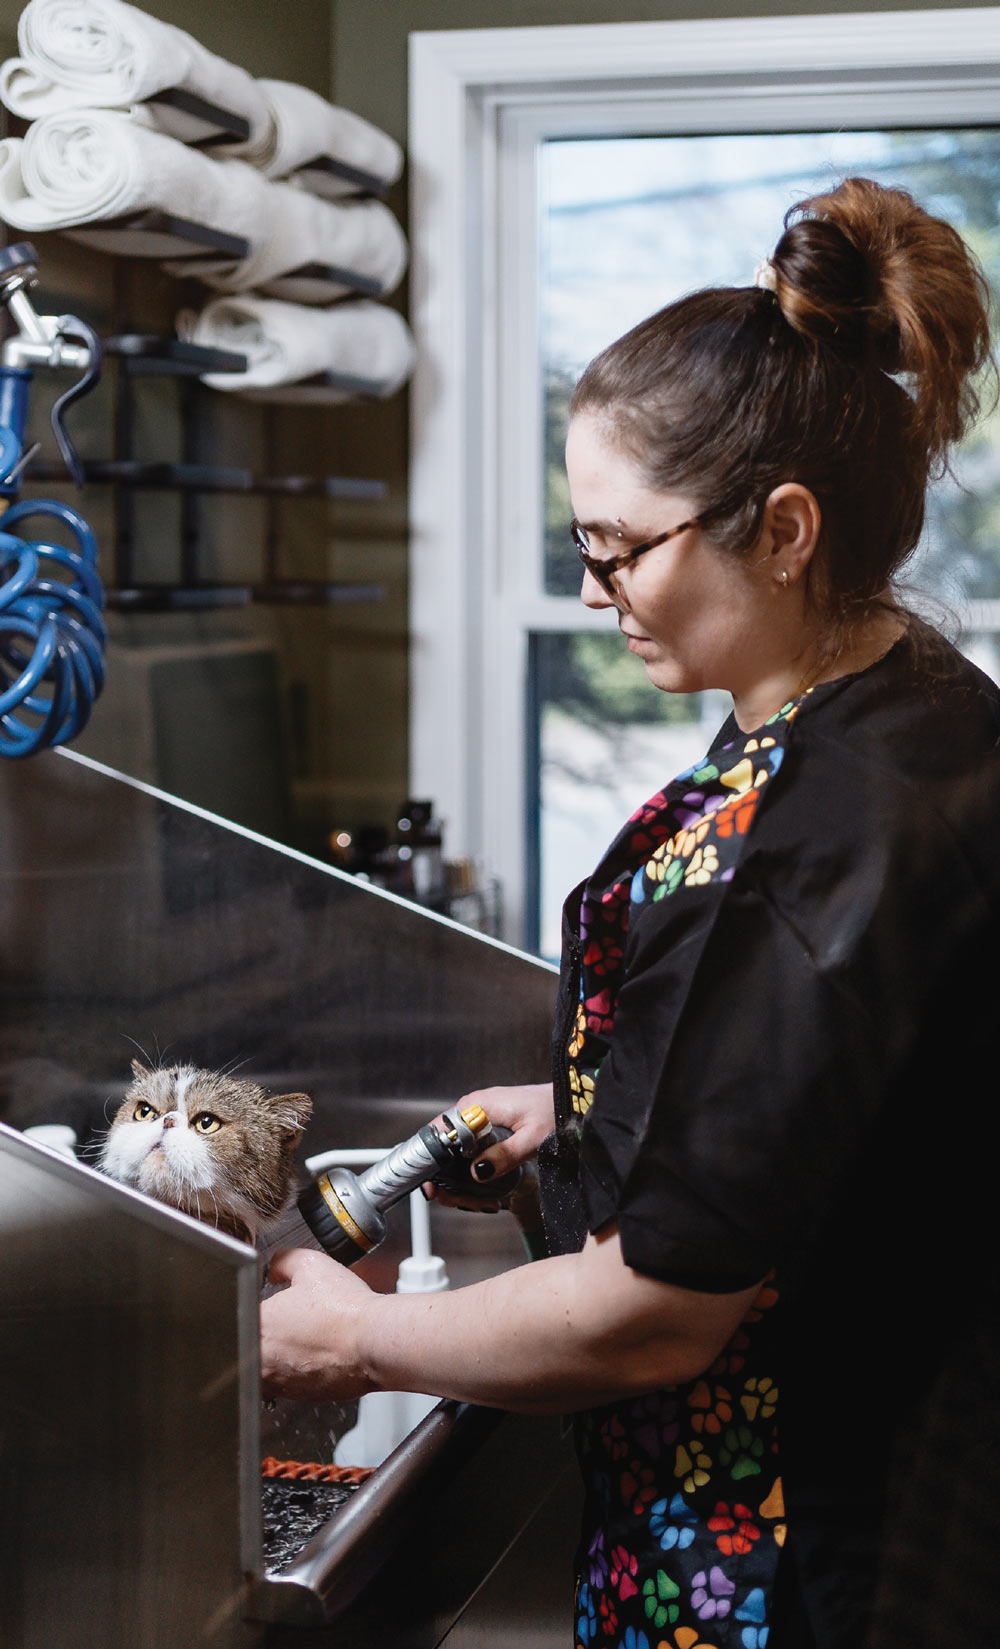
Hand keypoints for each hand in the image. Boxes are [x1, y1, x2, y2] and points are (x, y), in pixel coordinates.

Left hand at [260, 1248, 376, 1402]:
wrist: (371, 1342)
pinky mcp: (298, 1396)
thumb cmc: (343, 1308)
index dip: (261, 1306)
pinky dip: (299, 1372)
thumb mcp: (310, 1264)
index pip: (242, 1314)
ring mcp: (278, 1381)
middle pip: (249, 1345)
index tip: (276, 1305)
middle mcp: (260, 1358)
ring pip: (266, 1368)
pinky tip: (317, 1356)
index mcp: (256, 1324)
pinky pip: (289, 1384)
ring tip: (306, 1341)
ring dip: (280, 1356)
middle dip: (266, 1334)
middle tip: (290, 1323)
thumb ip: (282, 1262)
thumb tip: (275, 1269)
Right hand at [428, 1083, 554, 1208]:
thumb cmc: (554, 1109)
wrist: (569, 1098)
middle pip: (443, 1146)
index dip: (430, 1161)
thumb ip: (505, 1156)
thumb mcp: (532, 1138)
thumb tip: (477, 1172)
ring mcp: (479, 1116)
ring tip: (478, 1201)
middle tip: (458, 1201)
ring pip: (455, 1151)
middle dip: (447, 1177)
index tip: (434, 1187)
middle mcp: (472, 1108)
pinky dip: (472, 1169)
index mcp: (476, 1106)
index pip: (437, 1132)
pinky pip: (469, 1148)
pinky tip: (484, 1187)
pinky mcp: (488, 1124)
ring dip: (460, 1178)